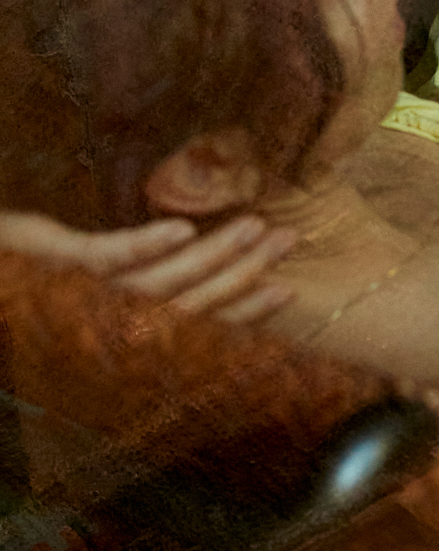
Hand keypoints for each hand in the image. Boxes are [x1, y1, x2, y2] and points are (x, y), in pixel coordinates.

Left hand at [0, 212, 296, 325]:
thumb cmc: (35, 282)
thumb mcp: (94, 279)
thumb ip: (140, 274)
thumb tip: (191, 252)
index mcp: (129, 325)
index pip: (196, 321)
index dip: (243, 307)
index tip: (288, 287)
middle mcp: (116, 320)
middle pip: (191, 301)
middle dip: (245, 271)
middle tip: (289, 240)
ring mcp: (91, 295)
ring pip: (163, 282)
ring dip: (214, 255)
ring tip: (256, 224)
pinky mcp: (64, 265)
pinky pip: (110, 257)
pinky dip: (148, 245)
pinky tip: (182, 229)